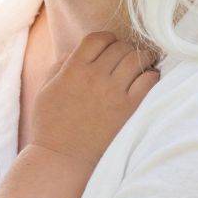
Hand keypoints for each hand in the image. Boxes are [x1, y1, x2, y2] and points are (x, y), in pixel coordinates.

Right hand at [26, 32, 159, 169]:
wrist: (62, 159)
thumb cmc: (51, 126)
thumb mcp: (46, 90)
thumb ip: (61, 66)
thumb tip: (77, 52)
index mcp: (73, 69)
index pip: (97, 38)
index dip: (107, 39)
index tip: (111, 47)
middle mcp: (94, 76)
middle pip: (120, 47)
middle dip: (125, 49)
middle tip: (128, 57)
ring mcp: (114, 92)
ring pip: (136, 59)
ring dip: (142, 58)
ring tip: (144, 63)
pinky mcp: (129, 109)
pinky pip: (149, 80)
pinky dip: (151, 76)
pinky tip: (148, 80)